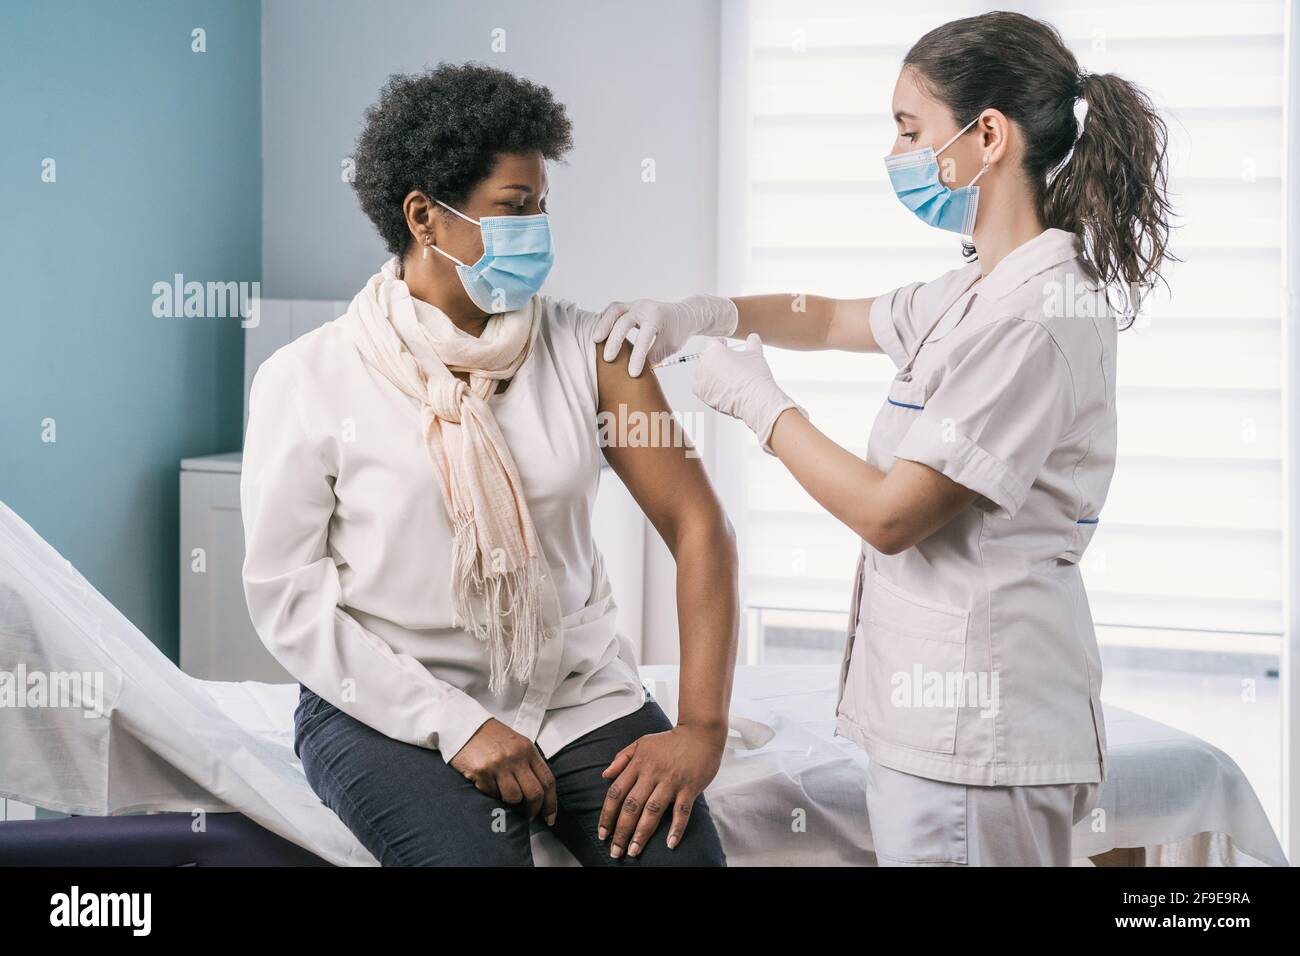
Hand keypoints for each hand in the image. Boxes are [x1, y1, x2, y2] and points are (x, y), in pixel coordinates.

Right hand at [449, 718, 557, 825]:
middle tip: (529, 816)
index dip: (551, 803)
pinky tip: (488, 783)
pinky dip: (492, 794)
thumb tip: (540, 793)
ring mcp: (499, 764)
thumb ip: (529, 764)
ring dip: (510, 802)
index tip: (549, 817)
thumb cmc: (493, 737)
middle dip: (534, 810)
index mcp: (528, 749)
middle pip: (534, 793)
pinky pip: (492, 794)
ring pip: (514, 798)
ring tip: (504, 794)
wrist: (466, 725)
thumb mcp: (517, 744)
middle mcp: (516, 757)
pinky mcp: (482, 771)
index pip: (547, 781)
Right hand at [593, 294, 737, 376]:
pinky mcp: (629, 305)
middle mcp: (645, 308)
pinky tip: (598, 332)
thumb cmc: (677, 333)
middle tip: (607, 359)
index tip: (632, 374)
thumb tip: (635, 370)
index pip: (644, 337)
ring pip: (615, 310)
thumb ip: (654, 355)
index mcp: (658, 318)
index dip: (637, 356)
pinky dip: (605, 319)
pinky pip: (613, 309)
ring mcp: (636, 304)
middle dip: (615, 340)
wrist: (684, 314)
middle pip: (625, 321)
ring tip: (595, 340)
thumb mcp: (670, 346)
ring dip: (604, 324)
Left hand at [598, 724, 724, 858]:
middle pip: (632, 806)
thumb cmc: (670, 740)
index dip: (607, 815)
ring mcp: (672, 781)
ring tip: (634, 851)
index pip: (616, 792)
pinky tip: (669, 844)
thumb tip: (605, 775)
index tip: (602, 833)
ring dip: (642, 833)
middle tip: (615, 851)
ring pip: (653, 811)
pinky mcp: (690, 787)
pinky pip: (682, 811)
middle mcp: (652, 773)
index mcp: (638, 764)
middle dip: (621, 831)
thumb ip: (622, 758)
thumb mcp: (642, 743)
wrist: (701, 732)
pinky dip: (676, 828)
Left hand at [692, 333, 805, 453]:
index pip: (713, 342)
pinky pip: (701, 387)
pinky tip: (719, 387)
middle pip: (707, 357)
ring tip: (725, 377)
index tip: (725, 345)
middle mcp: (703, 364)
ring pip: (703, 372)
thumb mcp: (755, 354)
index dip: (721, 343)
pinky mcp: (702, 394)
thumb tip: (753, 337)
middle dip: (716, 359)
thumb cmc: (754, 376)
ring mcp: (701, 380)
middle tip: (728, 363)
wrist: (754, 399)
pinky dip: (708, 387)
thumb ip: (752, 342)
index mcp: (713, 350)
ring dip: (711, 373)